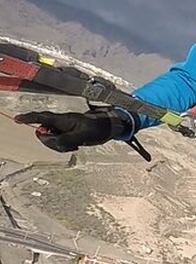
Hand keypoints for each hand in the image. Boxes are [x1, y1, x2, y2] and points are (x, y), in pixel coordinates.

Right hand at [14, 109, 132, 152]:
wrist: (110, 127)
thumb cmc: (99, 128)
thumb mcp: (83, 135)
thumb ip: (66, 139)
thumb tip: (52, 141)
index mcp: (63, 119)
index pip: (42, 117)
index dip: (28, 118)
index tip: (18, 119)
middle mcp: (62, 122)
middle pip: (44, 132)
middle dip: (51, 141)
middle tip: (68, 145)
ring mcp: (65, 128)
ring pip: (52, 138)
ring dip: (60, 145)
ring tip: (75, 145)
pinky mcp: (69, 133)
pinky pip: (59, 142)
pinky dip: (64, 146)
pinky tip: (75, 145)